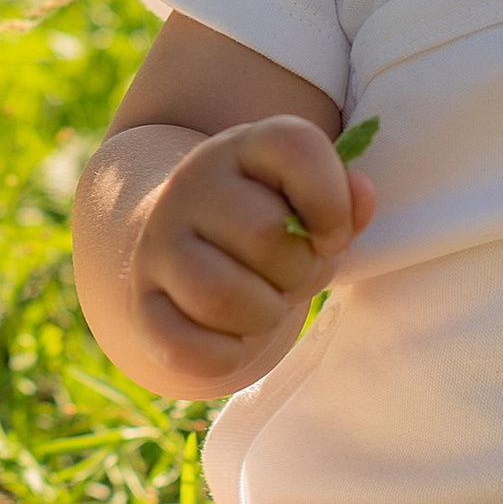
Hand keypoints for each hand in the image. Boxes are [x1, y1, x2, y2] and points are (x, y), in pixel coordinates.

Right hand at [126, 119, 376, 396]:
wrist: (187, 245)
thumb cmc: (267, 225)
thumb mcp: (308, 201)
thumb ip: (342, 198)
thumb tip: (361, 197)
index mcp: (243, 148)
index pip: (294, 147)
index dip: (330, 199)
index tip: (330, 235)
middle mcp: (191, 185)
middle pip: (265, 235)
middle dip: (298, 271)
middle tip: (289, 275)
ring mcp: (158, 244)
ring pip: (220, 295)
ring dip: (261, 316)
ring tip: (262, 306)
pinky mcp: (141, 303)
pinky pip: (183, 347)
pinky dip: (222, 357)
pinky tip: (231, 341)